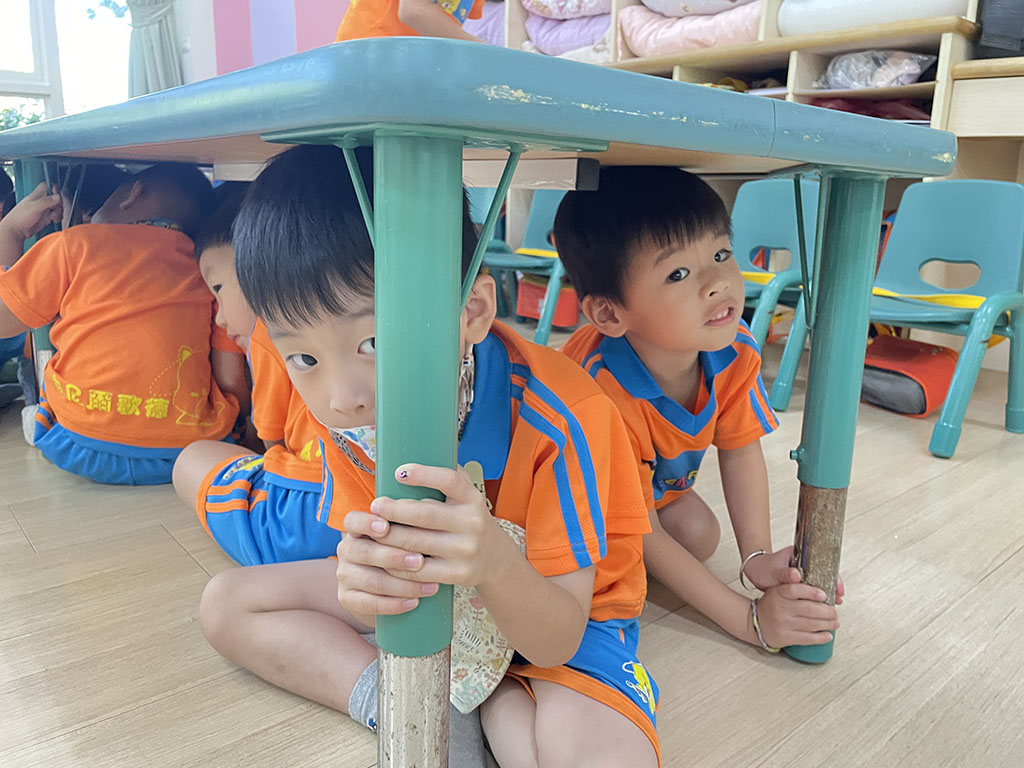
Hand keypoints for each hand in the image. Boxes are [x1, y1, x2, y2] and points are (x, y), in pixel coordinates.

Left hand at [0, 183, 61, 240]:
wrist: (17, 230)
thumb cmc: (20, 217)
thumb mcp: (34, 208)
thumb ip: (46, 201)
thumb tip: (57, 196)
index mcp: (37, 196)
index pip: (47, 186)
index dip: (54, 188)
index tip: (57, 195)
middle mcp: (41, 201)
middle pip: (55, 198)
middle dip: (59, 203)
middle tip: (55, 208)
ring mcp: (44, 210)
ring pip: (57, 207)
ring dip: (59, 212)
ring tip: (54, 216)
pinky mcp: (46, 217)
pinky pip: (56, 215)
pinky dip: (58, 217)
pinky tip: (54, 220)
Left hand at [335, 463, 505, 615]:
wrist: (495, 560)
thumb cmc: (468, 521)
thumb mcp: (466, 498)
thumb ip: (448, 479)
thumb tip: (417, 449)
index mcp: (472, 499)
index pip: (449, 481)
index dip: (423, 474)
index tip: (399, 472)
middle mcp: (472, 523)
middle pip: (423, 514)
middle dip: (393, 510)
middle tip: (375, 505)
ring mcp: (464, 550)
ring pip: (415, 543)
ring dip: (387, 536)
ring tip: (372, 529)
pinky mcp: (456, 574)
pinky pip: (416, 570)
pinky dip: (395, 563)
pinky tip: (384, 554)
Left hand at [745, 548, 845, 604]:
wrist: (753, 570)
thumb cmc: (763, 567)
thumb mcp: (773, 571)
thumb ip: (784, 573)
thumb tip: (796, 575)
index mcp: (800, 556)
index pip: (823, 564)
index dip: (833, 577)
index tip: (838, 589)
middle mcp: (803, 564)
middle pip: (824, 574)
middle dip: (833, 587)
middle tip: (839, 599)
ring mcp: (802, 573)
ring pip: (819, 583)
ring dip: (827, 594)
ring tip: (834, 605)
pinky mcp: (798, 583)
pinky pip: (811, 590)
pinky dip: (817, 598)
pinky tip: (821, 608)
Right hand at [754, 583, 838, 647]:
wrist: (755, 622)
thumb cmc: (771, 606)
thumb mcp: (777, 591)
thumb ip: (794, 587)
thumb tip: (820, 590)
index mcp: (778, 593)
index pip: (795, 590)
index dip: (812, 592)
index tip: (824, 594)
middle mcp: (780, 608)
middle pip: (808, 608)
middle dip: (827, 611)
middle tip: (834, 612)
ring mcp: (783, 624)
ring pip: (810, 624)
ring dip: (827, 624)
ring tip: (835, 622)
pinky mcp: (785, 637)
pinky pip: (806, 638)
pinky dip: (820, 638)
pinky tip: (828, 635)